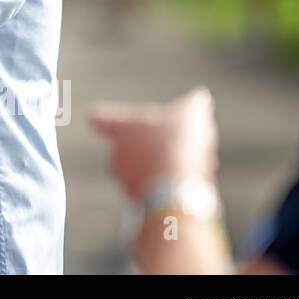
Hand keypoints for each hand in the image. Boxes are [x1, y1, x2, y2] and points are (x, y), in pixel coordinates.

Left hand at [89, 88, 218, 200]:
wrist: (177, 190)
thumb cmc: (177, 145)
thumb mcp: (191, 116)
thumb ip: (193, 105)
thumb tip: (200, 97)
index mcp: (120, 129)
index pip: (98, 118)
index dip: (105, 118)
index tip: (105, 118)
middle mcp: (115, 155)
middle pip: (125, 147)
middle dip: (150, 147)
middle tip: (174, 145)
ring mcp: (124, 180)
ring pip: (141, 170)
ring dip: (161, 168)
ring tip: (188, 166)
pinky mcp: (137, 201)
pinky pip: (152, 190)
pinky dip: (167, 187)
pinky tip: (188, 184)